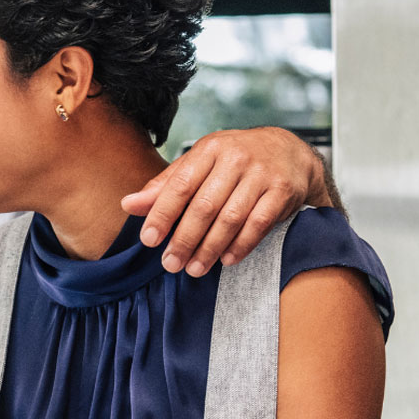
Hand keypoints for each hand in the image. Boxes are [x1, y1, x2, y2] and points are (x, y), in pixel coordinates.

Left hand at [121, 126, 330, 276]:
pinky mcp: (283, 191)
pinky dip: (241, 245)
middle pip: (204, 206)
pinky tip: (226, 260)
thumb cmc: (234, 160)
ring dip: (210, 248)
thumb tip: (129, 205)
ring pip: (230, 218)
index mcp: (209, 150)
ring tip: (194, 268)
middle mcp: (236, 159)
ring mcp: (262, 175)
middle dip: (184, 239)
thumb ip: (165, 185)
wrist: (289, 151)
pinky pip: (259, 224)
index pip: (180, 185)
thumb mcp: (199, 163)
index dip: (162, 214)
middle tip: (170, 264)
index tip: (149, 240)